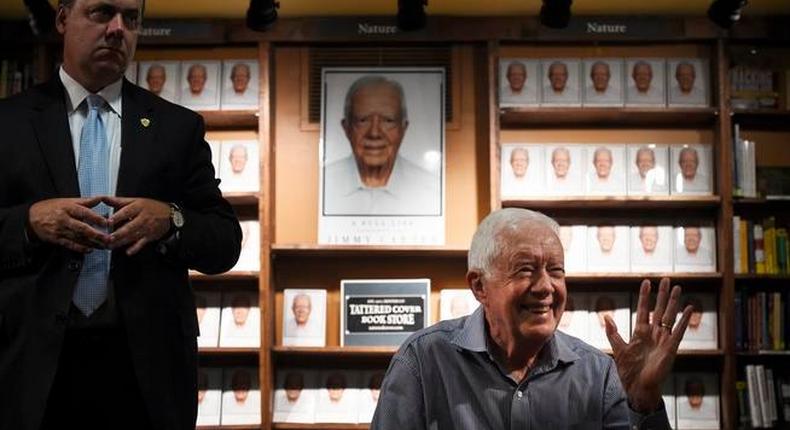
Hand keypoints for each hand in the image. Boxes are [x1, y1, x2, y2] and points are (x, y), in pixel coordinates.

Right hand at [27, 197, 109, 252]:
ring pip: (78, 238)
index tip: (108, 222)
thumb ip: (85, 201)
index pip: (84, 213)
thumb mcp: (67, 201)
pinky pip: (70, 245)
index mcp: (68, 208)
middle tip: (109, 238)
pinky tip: (90, 249)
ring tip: (104, 245)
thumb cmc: (51, 208)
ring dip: (92, 243)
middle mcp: (64, 219)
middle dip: (97, 234)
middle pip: (82, 228)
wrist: (31, 217)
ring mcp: (60, 230)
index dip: (97, 218)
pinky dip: (80, 248)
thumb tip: (101, 198)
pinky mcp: (57, 239)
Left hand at [105, 197, 170, 255]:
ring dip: (122, 242)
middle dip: (119, 233)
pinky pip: (142, 243)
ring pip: (133, 236)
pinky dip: (135, 248)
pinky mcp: (149, 236)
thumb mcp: (136, 200)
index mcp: (138, 207)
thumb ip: (119, 201)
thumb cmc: (150, 207)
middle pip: (130, 226)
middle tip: (108, 238)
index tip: (108, 221)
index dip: (117, 217)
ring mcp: (147, 228)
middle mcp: (143, 218)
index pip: (126, 212)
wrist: (169, 215)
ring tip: (111, 246)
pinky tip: (128, 252)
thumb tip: (103, 198)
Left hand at [604, 277, 692, 412]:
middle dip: (661, 295)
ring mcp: (663, 340)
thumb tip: (607, 317)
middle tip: (665, 279)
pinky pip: (679, 331)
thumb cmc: (629, 372)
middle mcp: (653, 334)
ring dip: (673, 302)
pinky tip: (690, 308)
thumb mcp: (619, 349)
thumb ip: (613, 332)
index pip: (644, 310)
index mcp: (640, 333)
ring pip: (669, 316)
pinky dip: (684, 320)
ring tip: (677, 287)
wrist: (638, 388)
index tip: (646, 282)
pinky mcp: (671, 348)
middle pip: (658, 309)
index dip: (645, 296)